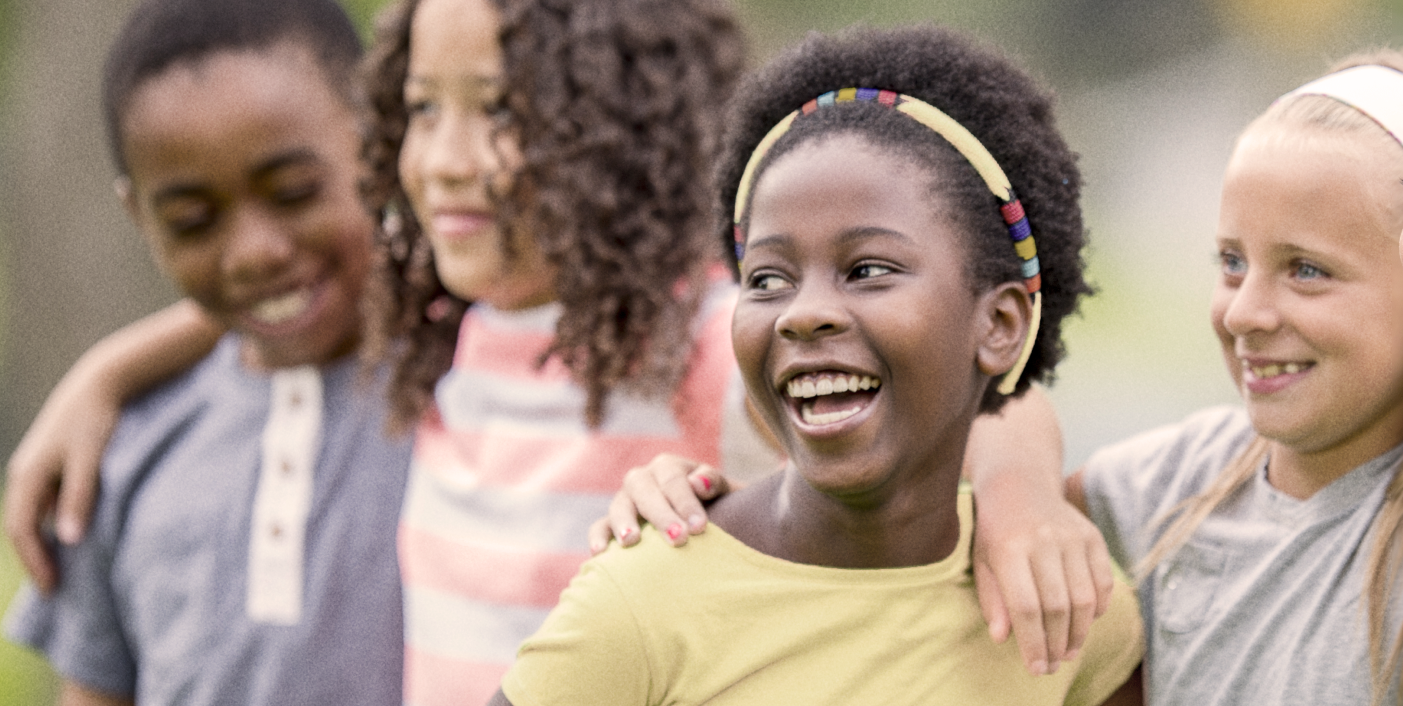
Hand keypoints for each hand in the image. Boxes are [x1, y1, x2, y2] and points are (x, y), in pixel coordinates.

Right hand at [4, 367, 116, 593]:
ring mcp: (37, 469)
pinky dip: (57, 523)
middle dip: (38, 558)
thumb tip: (69, 539)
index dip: (37, 562)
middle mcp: (26, 474)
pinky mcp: (53, 464)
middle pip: (24, 527)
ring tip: (68, 569)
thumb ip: (81, 496)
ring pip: (36, 515)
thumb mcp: (90, 459)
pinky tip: (78, 535)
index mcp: (28, 476)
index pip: (23, 531)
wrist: (101, 382)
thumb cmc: (96, 419)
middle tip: (58, 588)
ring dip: (47, 542)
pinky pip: (48, 503)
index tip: (54, 589)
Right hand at [587, 453, 730, 553]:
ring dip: (624, 523)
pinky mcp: (612, 523)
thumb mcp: (722, 490)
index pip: (673, 480)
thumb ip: (714, 482)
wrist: (707, 518)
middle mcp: (643, 479)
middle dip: (661, 515)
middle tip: (678, 538)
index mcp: (668, 466)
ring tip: (631, 542)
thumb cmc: (716, 505)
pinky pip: (600, 527)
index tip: (699, 527)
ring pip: (619, 505)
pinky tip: (600, 554)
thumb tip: (697, 483)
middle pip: (644, 490)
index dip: (686, 503)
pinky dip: (598, 537)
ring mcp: (625, 500)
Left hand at [972, 476, 1112, 675]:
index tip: (1035, 668)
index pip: (1025, 607)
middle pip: (1057, 607)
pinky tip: (1085, 623)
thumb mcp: (982, 561)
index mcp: (1009, 548)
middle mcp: (1043, 540)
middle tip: (1052, 665)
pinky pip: (1102, 581)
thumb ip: (992, 599)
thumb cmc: (994, 530)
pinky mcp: (1092, 536)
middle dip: (1056, 644)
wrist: (1020, 485)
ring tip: (1068, 652)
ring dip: (1079, 633)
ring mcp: (1072, 536)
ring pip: (1084, 598)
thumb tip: (1002, 638)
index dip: (1032, 642)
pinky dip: (1098, 608)